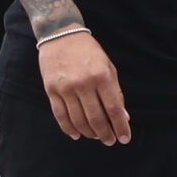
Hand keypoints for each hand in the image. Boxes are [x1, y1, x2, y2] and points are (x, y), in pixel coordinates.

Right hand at [40, 30, 129, 144]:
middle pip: (96, 118)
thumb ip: (116, 92)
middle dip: (105, 134)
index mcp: (101, 76)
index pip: (113, 108)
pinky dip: (69, 128)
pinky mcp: (51, 90)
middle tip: (110, 141)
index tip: (125, 138)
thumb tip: (123, 116)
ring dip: (89, 133)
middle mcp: (83, 84)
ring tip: (96, 137)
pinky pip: (61, 115)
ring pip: (79, 120)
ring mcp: (66, 88)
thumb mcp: (107, 67)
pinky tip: (77, 134)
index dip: (120, 126)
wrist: (61, 35)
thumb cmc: (88, 51)